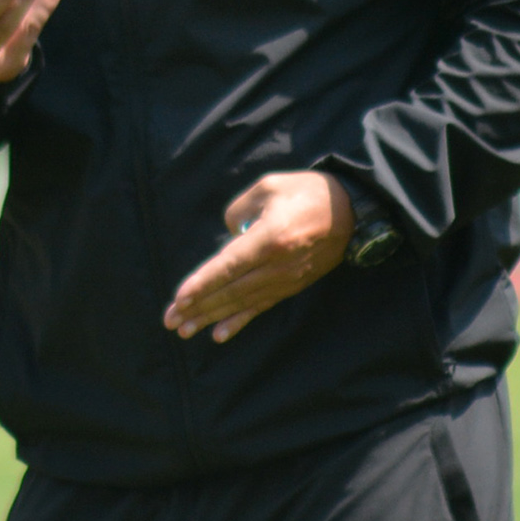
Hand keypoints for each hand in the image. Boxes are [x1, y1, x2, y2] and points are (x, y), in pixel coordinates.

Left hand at [164, 171, 353, 343]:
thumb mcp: (269, 186)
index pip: (229, 265)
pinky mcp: (291, 286)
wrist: (350, 211)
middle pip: (231, 290)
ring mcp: (285, 280)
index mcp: (271, 238)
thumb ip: (239, 210)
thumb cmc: (305, 192)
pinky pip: (260, 307)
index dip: (203, 283)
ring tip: (184, 330)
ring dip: (211, 317)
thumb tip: (227, 237)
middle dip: (197, 307)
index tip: (179, 298)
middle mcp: (278, 265)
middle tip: (170, 321)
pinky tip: (219, 334)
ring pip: (242, 303)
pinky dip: (239, 321)